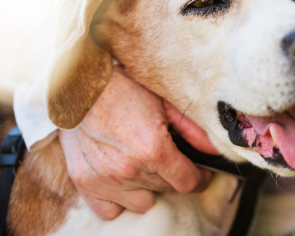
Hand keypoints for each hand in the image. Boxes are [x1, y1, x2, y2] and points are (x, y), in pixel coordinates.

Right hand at [59, 66, 218, 219]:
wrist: (81, 84)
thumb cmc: (124, 88)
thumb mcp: (165, 103)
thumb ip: (193, 130)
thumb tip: (213, 149)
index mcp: (153, 149)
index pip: (188, 183)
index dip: (200, 178)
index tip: (201, 173)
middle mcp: (129, 169)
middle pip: (166, 190)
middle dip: (172, 175)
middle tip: (167, 155)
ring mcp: (105, 179)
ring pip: (143, 202)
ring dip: (148, 187)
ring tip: (143, 165)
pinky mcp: (85, 183)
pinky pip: (111, 210)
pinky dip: (120, 199)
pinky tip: (123, 180)